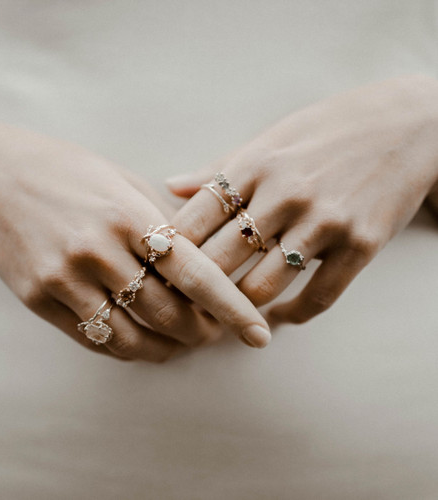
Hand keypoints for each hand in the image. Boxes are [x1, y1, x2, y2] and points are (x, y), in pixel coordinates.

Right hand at [0, 123, 270, 360]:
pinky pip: (94, 339)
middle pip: (168, 312)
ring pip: (132, 337)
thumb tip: (200, 261)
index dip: (232, 307)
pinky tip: (143, 344)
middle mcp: (99, 249)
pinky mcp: (39, 299)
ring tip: (183, 345)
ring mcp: (65, 277)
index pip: (194, 272)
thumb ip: (163, 222)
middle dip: (201, 331)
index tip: (259, 333)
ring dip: (167, 349)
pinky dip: (127, 349)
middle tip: (215, 333)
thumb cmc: (68, 173)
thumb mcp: (123, 182)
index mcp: (129, 214)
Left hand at [167, 75, 437, 325]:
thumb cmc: (327, 130)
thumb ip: (220, 169)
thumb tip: (169, 187)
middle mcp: (284, 194)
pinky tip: (279, 314)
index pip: (192, 222)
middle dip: (198, 288)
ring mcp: (324, 221)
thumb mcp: (270, 139)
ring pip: (261, 287)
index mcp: (254, 165)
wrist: (409, 124)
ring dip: (241, 306)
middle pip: (218, 261)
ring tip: (233, 309)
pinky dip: (291, 315)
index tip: (163, 272)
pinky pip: (316, 298)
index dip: (169, 254)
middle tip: (191, 302)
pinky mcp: (360, 245)